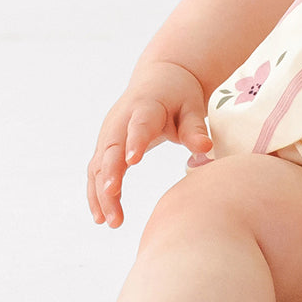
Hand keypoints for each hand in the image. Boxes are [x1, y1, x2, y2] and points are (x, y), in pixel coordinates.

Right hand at [87, 60, 213, 226]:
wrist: (159, 78)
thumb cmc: (179, 95)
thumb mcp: (191, 106)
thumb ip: (195, 128)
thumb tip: (205, 149)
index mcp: (146, 106)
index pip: (139, 125)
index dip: (135, 142)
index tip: (132, 161)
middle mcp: (120, 120)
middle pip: (111, 150)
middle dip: (110, 177)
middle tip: (113, 203)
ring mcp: (109, 133)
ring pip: (98, 165)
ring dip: (100, 193)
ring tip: (110, 222)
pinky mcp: (105, 145)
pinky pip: (96, 170)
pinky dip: (95, 193)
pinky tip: (101, 217)